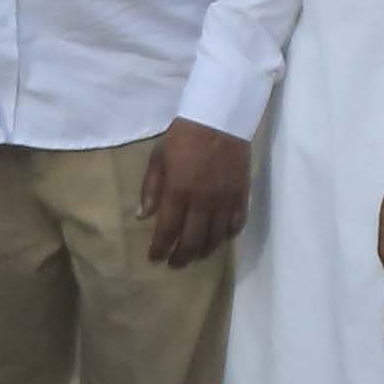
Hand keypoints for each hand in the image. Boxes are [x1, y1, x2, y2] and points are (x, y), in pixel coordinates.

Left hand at [137, 116, 252, 268]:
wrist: (220, 119)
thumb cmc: (184, 137)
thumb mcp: (158, 158)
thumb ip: (151, 189)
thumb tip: (143, 216)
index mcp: (178, 193)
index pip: (168, 232)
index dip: (160, 249)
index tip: (155, 258)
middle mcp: (202, 203)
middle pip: (192, 241)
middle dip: (181, 257)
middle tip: (174, 264)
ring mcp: (224, 201)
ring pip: (215, 238)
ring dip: (203, 252)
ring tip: (195, 256)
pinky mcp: (241, 196)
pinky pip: (236, 225)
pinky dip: (227, 237)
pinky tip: (219, 239)